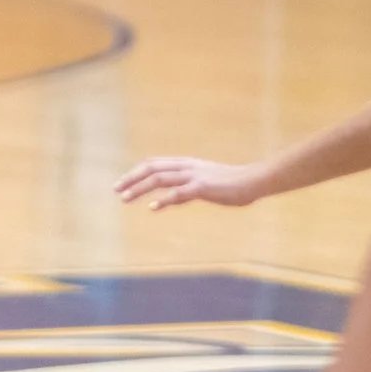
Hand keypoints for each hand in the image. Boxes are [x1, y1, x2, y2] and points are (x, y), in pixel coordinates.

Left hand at [115, 155, 261, 210]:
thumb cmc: (232, 184)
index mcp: (187, 164)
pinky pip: (179, 193)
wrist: (255, 180)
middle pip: (152, 168)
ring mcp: (194, 176)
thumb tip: (168, 199)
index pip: (155, 164)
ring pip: (159, 179)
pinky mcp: (203, 188)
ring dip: (139, 188)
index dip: (136, 172)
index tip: (122, 183)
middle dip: (131, 179)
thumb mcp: (205, 184)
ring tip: (125, 198)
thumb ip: (185, 189)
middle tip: (116, 190)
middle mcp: (187, 166)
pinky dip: (164, 200)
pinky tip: (153, 208)